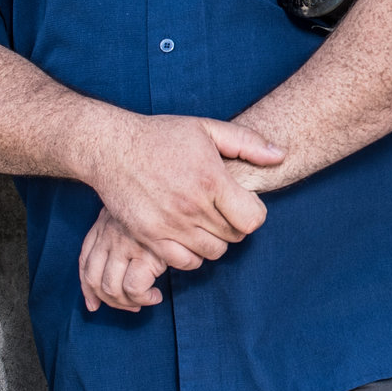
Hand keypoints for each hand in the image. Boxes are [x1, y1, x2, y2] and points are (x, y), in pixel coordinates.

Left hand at [79, 208, 166, 311]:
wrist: (178, 194)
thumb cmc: (159, 206)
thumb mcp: (130, 213)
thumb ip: (118, 233)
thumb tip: (112, 262)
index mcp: (103, 226)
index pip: (85, 263)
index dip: (87, 289)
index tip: (94, 304)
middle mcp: (109, 237)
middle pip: (94, 280)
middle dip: (110, 301)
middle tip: (130, 305)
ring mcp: (125, 246)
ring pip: (111, 288)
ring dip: (128, 303)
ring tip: (146, 300)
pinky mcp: (146, 255)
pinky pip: (134, 289)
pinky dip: (144, 299)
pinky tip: (155, 296)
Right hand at [80, 109, 283, 270]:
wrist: (111, 148)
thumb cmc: (161, 136)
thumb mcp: (206, 128)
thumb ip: (247, 142)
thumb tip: (280, 155)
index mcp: (210, 179)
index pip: (252, 220)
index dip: (253, 213)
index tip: (242, 203)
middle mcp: (191, 206)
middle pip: (234, 238)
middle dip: (234, 226)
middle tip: (221, 210)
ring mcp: (169, 224)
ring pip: (212, 253)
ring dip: (214, 242)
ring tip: (205, 222)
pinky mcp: (149, 236)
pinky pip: (184, 262)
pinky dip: (191, 255)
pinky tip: (187, 236)